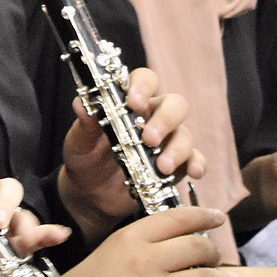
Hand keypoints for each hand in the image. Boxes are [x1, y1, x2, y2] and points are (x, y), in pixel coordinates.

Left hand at [59, 66, 204, 240]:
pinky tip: (193, 172)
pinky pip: (195, 160)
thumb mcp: (79, 141)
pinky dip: (197, 164)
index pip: (145, 80)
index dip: (143, 86)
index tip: (133, 102)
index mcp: (130, 104)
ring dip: (177, 149)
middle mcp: (153, 118)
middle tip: (149, 139)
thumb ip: (85, 124)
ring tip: (162, 167)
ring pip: (185, 134)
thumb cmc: (85, 158)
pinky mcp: (176, 167)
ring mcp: (167, 142)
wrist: (89, 195)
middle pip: (175, 104)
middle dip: (166, 119)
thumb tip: (81, 104)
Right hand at [70, 205, 250, 276]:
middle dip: (213, 250)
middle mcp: (146, 260)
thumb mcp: (109, 250)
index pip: (177, 219)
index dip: (203, 215)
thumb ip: (140, 242)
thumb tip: (175, 238)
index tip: (217, 217)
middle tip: (216, 255)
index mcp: (131, 238)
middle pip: (196, 246)